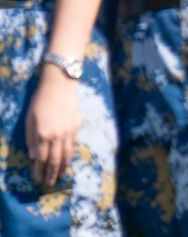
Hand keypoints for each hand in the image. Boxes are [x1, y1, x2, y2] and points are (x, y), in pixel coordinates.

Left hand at [24, 68, 78, 187]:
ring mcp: (68, 132)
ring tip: (59, 178)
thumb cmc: (40, 100)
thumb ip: (30, 139)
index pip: (40, 158)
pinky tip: (68, 162)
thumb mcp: (29, 119)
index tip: (36, 179)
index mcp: (42, 134)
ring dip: (62, 168)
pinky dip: (70, 156)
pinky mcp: (76, 127)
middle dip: (50, 174)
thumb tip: (32, 156)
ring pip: (66, 155)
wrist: (60, 85)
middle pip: (54, 160)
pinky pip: (73, 146)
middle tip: (48, 184)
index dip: (38, 170)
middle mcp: (56, 136)